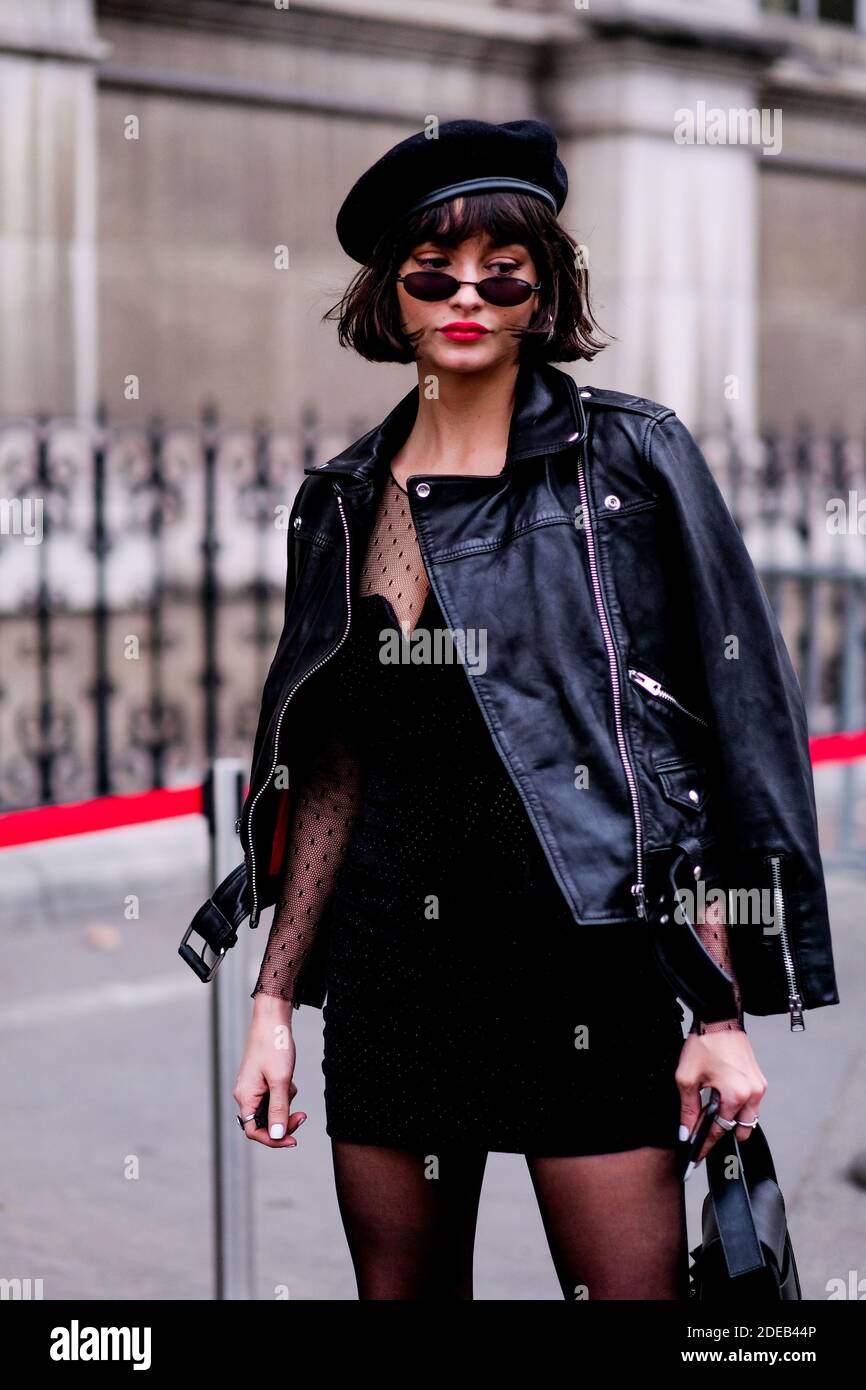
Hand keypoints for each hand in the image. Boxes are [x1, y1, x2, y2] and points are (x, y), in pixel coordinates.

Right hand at [233, 995, 307, 1148]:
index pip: (254, 1132)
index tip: (293, 1140)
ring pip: (271, 1108)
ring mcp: (253, 1086)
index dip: (273, 1139)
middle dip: (283, 1121)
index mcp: (245, 1097)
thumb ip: (279, 1110)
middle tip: (302, 1116)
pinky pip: (273, 1095)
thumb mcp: (280, 1080)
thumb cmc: (274, 1045)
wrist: (273, 1018)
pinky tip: (289, 1078)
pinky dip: (284, 1091)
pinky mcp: (261, 1079)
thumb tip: (277, 1136)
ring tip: (292, 1086)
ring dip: (285, 1104)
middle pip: (263, 1122)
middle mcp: (246, 1094)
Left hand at [676, 1029, 766, 1168]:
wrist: (719, 1017)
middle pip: (738, 1129)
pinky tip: (721, 1098)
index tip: (697, 1156)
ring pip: (748, 1118)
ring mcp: (759, 1087)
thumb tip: (686, 1132)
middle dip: (722, 1133)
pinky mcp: (759, 1079)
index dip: (705, 1145)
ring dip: (731, 1120)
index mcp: (736, 1095)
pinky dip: (738, 1106)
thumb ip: (688, 1109)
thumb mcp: (687, 1078)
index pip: (719, 1130)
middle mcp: (752, 1094)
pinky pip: (752, 1104)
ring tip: (711, 1112)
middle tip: (702, 1131)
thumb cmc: (704, 1043)